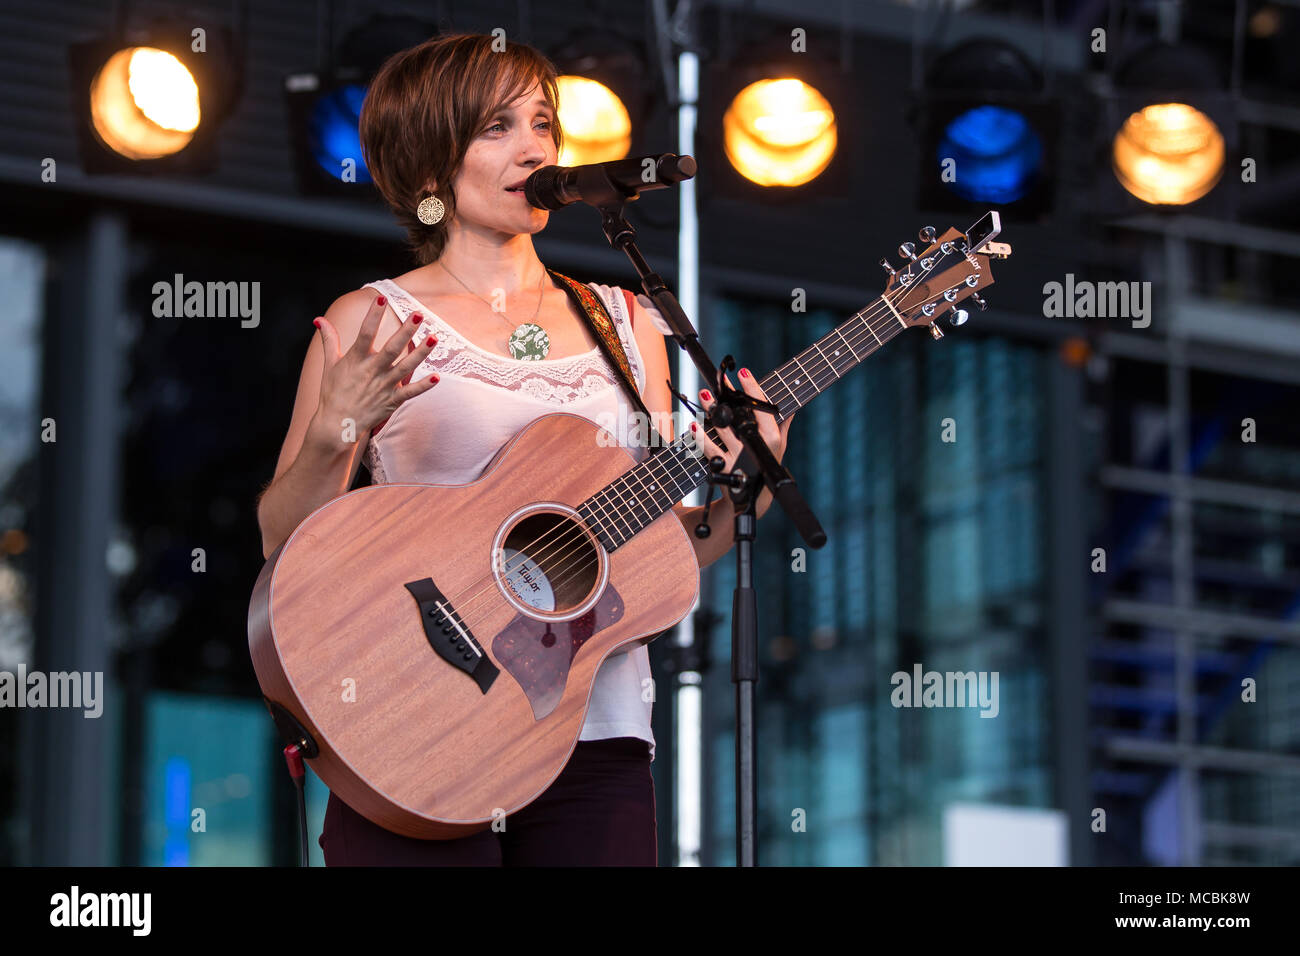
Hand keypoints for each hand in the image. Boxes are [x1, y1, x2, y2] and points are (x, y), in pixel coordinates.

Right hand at [314, 293, 439, 433]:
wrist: (337, 425)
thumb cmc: (333, 392)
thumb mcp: (330, 364)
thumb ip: (329, 340)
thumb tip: (319, 319)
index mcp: (355, 359)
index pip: (365, 333)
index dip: (373, 316)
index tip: (381, 298)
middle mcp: (371, 371)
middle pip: (391, 348)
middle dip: (405, 331)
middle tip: (419, 315)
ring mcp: (383, 386)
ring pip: (405, 367)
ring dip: (420, 353)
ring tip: (434, 338)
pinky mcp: (391, 401)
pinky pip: (409, 392)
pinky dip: (423, 386)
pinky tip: (437, 376)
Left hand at [688, 367, 792, 476]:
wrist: (753, 499)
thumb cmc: (766, 467)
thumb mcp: (778, 448)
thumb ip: (783, 426)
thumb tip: (791, 406)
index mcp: (772, 437)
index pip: (763, 408)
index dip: (753, 389)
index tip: (743, 372)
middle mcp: (756, 446)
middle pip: (740, 415)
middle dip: (728, 396)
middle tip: (717, 381)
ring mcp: (739, 458)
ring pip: (723, 429)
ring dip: (712, 410)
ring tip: (703, 394)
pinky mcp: (724, 469)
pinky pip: (709, 450)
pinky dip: (700, 437)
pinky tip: (693, 424)